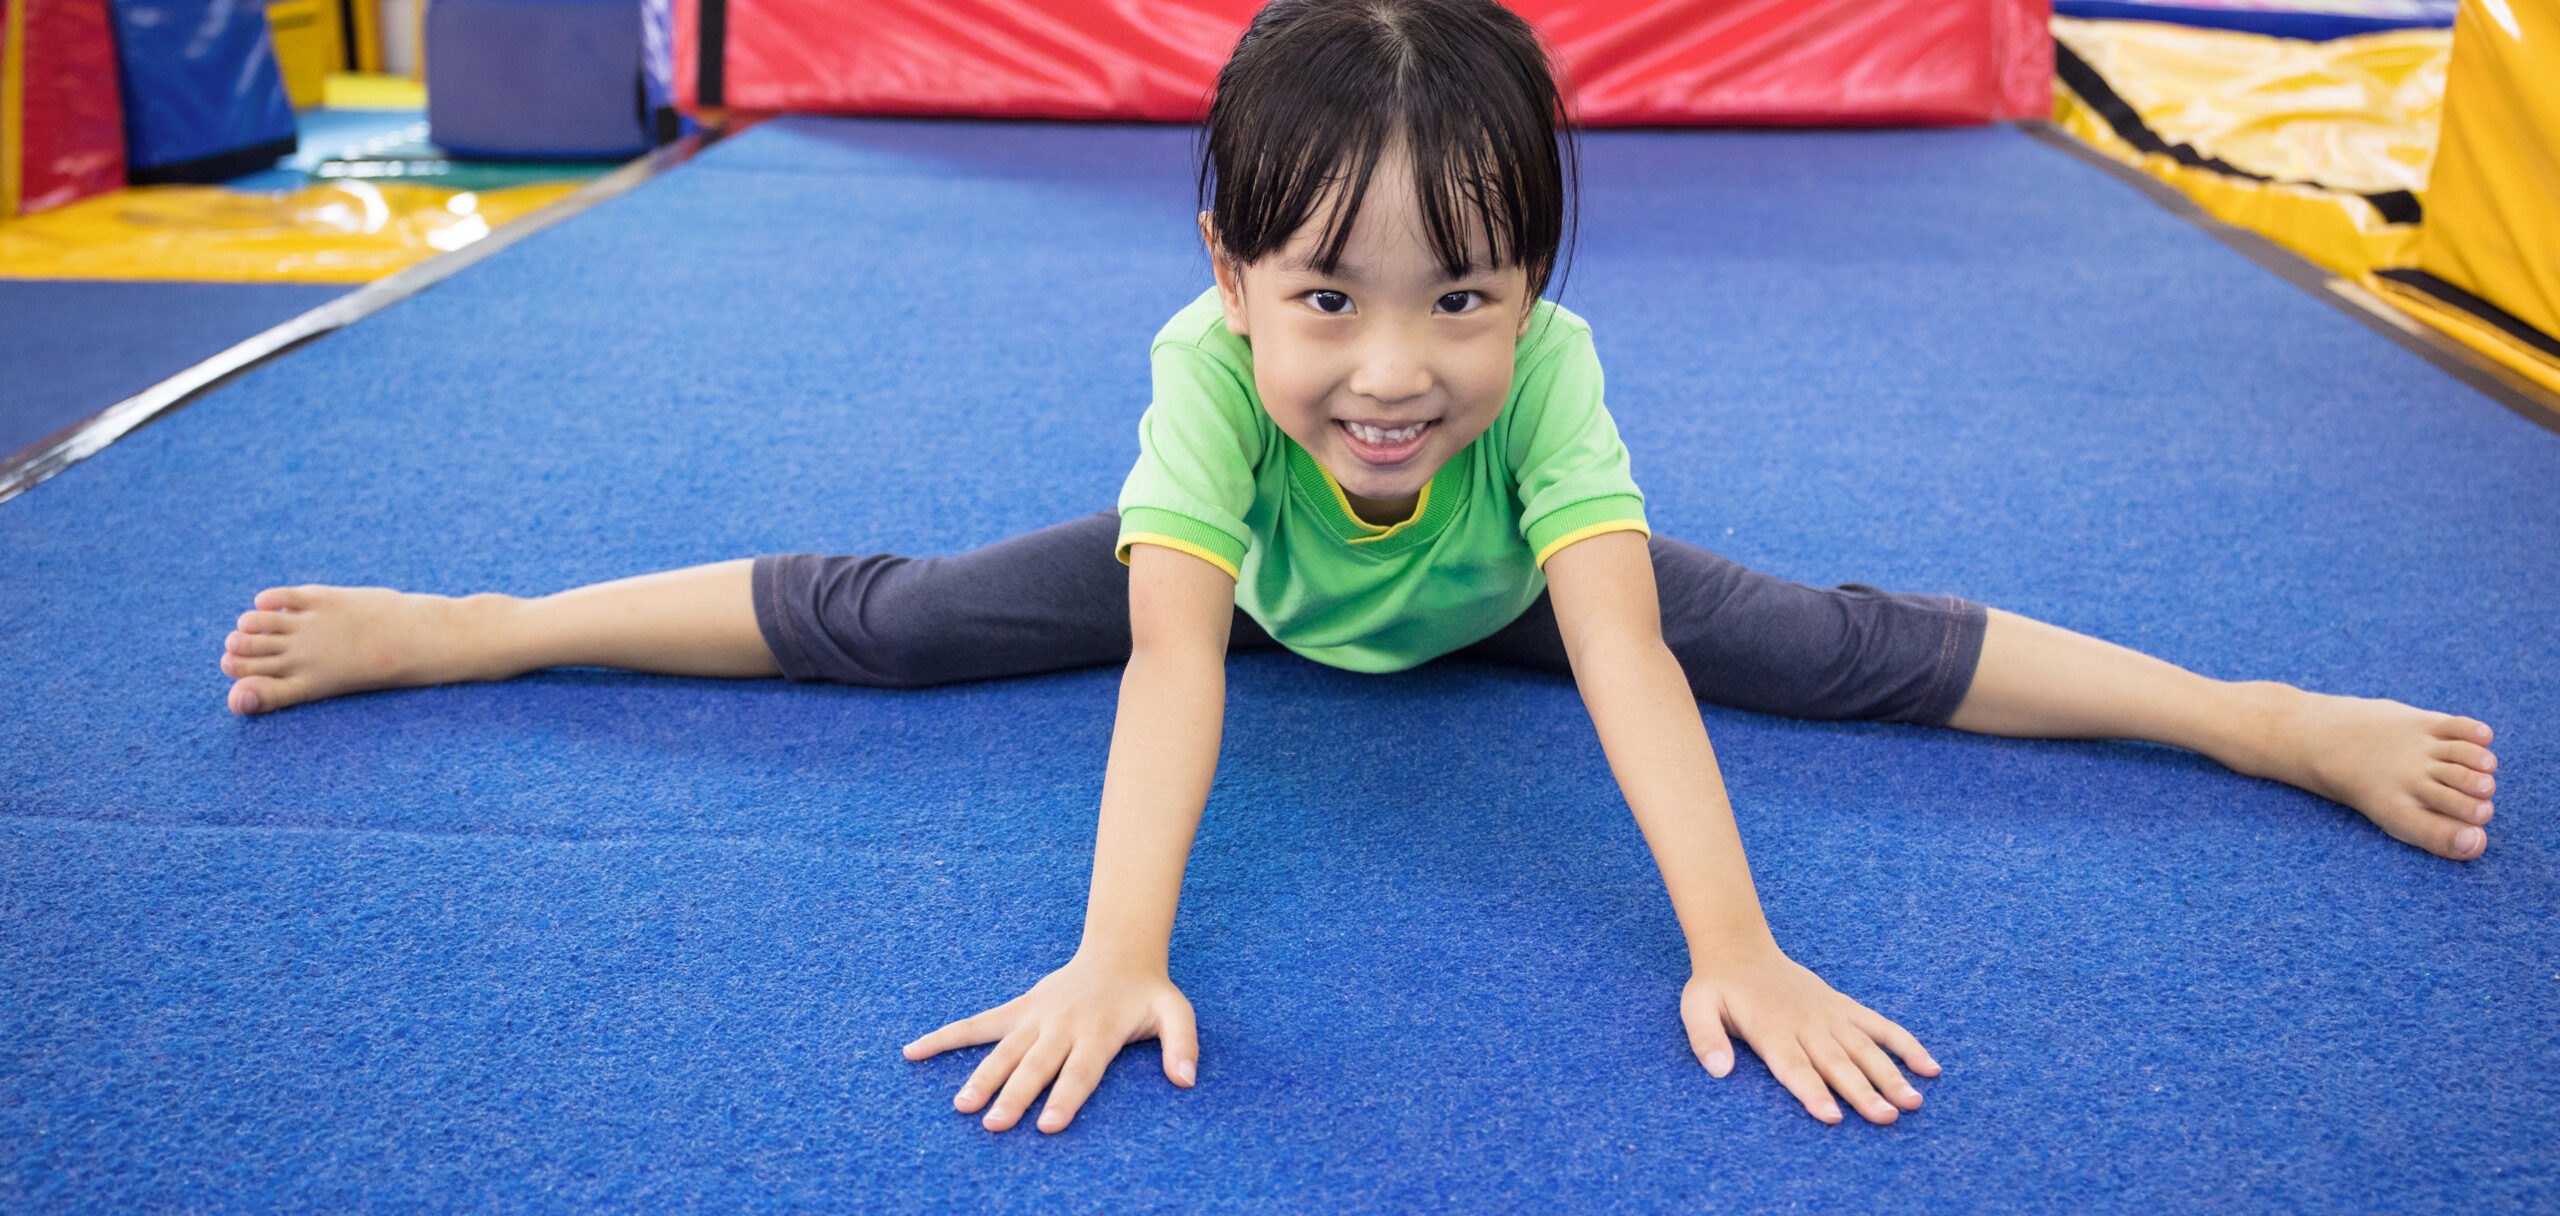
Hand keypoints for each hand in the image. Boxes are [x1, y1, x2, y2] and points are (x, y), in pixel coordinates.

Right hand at [902, 951, 1197, 1132]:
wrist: (1118, 951)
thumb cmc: (1146, 993)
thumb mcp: (1175, 1012)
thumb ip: (1182, 1044)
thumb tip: (1186, 1079)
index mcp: (1099, 1031)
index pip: (1081, 1071)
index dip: (1066, 1098)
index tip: (1048, 1125)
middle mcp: (1063, 1025)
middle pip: (1036, 1066)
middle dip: (1015, 1095)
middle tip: (995, 1125)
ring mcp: (1035, 1016)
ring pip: (1003, 1049)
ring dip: (981, 1076)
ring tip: (961, 1104)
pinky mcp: (1017, 1010)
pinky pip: (976, 1025)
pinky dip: (944, 1037)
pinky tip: (913, 1052)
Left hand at [1682, 945, 1939, 1124]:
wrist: (1741, 949)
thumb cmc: (1718, 988)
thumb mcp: (1696, 1008)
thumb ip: (1706, 1039)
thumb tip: (1718, 1071)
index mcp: (1771, 1029)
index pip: (1794, 1066)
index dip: (1812, 1091)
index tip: (1832, 1116)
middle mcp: (1806, 1024)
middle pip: (1837, 1063)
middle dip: (1863, 1092)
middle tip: (1887, 1118)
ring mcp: (1830, 1015)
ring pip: (1865, 1048)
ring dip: (1891, 1074)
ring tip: (1914, 1101)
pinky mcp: (1844, 1007)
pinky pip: (1880, 1026)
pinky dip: (1905, 1044)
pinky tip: (1929, 1067)